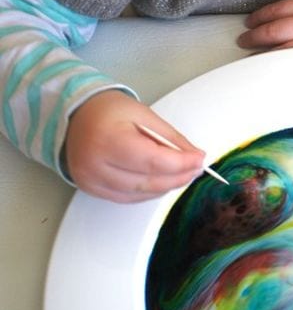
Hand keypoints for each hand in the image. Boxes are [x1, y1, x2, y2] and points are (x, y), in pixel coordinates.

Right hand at [64, 90, 205, 202]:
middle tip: (196, 167)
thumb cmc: (109, 111)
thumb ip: (171, 138)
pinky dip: (150, 191)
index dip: (181, 163)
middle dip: (179, 176)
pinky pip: (129, 198)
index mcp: (108, 140)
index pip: (154, 161)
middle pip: (149, 181)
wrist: (76, 115)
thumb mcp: (145, 115)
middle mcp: (96, 164)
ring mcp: (91, 180)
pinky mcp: (92, 189)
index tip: (200, 159)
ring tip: (183, 173)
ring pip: (141, 193)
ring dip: (167, 186)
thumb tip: (195, 157)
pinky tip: (163, 181)